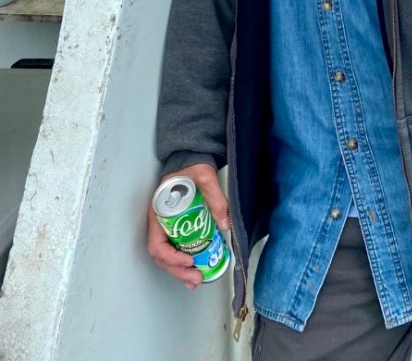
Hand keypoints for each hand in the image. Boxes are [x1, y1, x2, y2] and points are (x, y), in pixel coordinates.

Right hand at [147, 162, 229, 289]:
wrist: (190, 158)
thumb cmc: (192, 167)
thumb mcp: (204, 177)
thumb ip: (215, 197)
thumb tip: (226, 224)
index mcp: (158, 212)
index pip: (157, 243)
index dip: (171, 257)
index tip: (189, 260)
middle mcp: (159, 223)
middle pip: (161, 256)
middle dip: (177, 270)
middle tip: (196, 279)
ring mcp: (166, 226)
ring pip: (167, 256)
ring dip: (179, 271)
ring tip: (195, 281)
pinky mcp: (176, 228)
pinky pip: (175, 249)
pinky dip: (183, 263)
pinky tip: (195, 271)